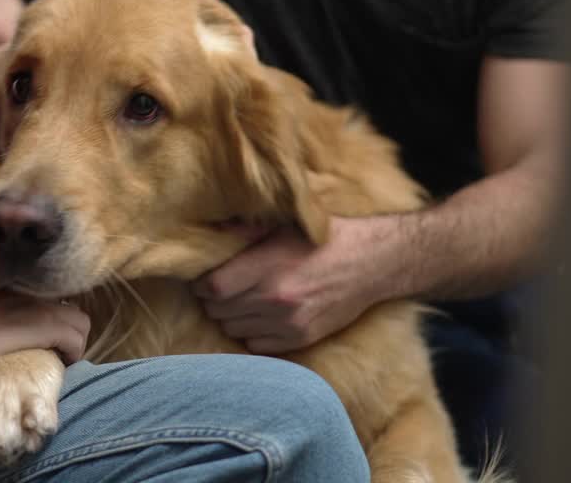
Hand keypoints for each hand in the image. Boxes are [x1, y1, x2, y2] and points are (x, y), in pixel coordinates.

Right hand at [0, 285, 90, 373]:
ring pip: (81, 323)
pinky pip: (75, 340)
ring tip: (59, 360)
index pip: (54, 299)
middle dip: (71, 332)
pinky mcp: (42, 328)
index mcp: (16, 286)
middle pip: (73, 310)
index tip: (48, 338)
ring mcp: (38, 308)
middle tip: (57, 351)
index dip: (56, 320)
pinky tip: (59, 363)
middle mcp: (32, 292)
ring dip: (75, 344)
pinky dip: (73, 354)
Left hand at [192, 218, 387, 353]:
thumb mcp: (282, 225)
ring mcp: (288, 323)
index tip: (201, 280)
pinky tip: (259, 316)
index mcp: (268, 267)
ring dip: (230, 317)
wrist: (370, 263)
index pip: (213, 288)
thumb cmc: (323, 239)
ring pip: (233, 330)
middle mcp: (276, 299)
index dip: (200, 285)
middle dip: (213, 300)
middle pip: (218, 311)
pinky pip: (256, 345)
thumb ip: (244, 230)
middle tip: (220, 289)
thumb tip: (209, 231)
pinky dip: (251, 333)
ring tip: (240, 302)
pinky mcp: (301, 339)